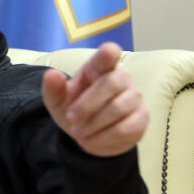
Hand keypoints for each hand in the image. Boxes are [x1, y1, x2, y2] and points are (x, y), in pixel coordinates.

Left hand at [41, 42, 148, 156]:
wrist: (87, 134)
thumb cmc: (73, 109)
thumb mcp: (57, 101)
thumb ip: (53, 88)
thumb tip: (52, 74)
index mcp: (98, 68)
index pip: (108, 55)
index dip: (110, 53)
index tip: (108, 53)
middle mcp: (121, 78)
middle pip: (112, 83)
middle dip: (87, 104)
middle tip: (70, 118)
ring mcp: (134, 97)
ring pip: (118, 108)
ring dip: (93, 124)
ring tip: (78, 132)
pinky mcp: (141, 118)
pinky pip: (126, 128)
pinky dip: (104, 137)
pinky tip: (91, 140)